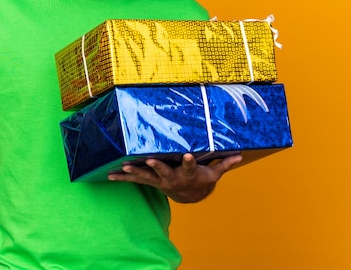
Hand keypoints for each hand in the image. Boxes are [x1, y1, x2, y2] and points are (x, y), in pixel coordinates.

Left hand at [108, 153, 242, 202]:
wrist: (188, 195)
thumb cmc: (200, 179)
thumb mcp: (213, 173)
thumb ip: (224, 164)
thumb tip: (240, 156)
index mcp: (188, 173)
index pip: (190, 166)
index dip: (190, 161)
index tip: (189, 155)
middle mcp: (172, 177)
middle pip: (164, 172)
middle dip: (157, 167)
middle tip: (150, 161)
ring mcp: (159, 181)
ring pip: (146, 176)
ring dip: (134, 172)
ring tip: (123, 167)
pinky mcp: (150, 181)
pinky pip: (134, 180)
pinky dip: (122, 177)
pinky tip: (110, 174)